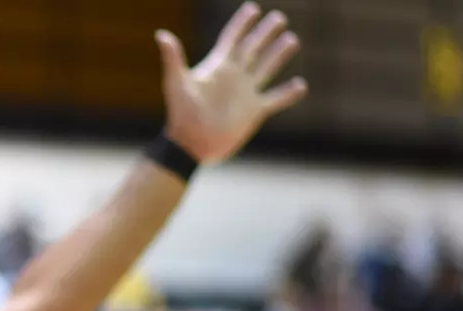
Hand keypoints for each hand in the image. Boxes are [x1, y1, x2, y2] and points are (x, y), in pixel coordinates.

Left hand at [156, 2, 308, 165]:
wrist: (191, 145)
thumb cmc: (181, 114)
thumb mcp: (177, 83)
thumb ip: (173, 59)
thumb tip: (161, 35)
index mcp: (218, 66)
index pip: (232, 38)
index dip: (242, 23)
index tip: (253, 8)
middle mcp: (234, 76)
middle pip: (254, 48)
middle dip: (265, 33)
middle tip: (279, 18)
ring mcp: (246, 93)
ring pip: (267, 68)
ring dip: (279, 54)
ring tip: (292, 40)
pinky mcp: (255, 111)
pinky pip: (276, 99)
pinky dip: (289, 93)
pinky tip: (301, 85)